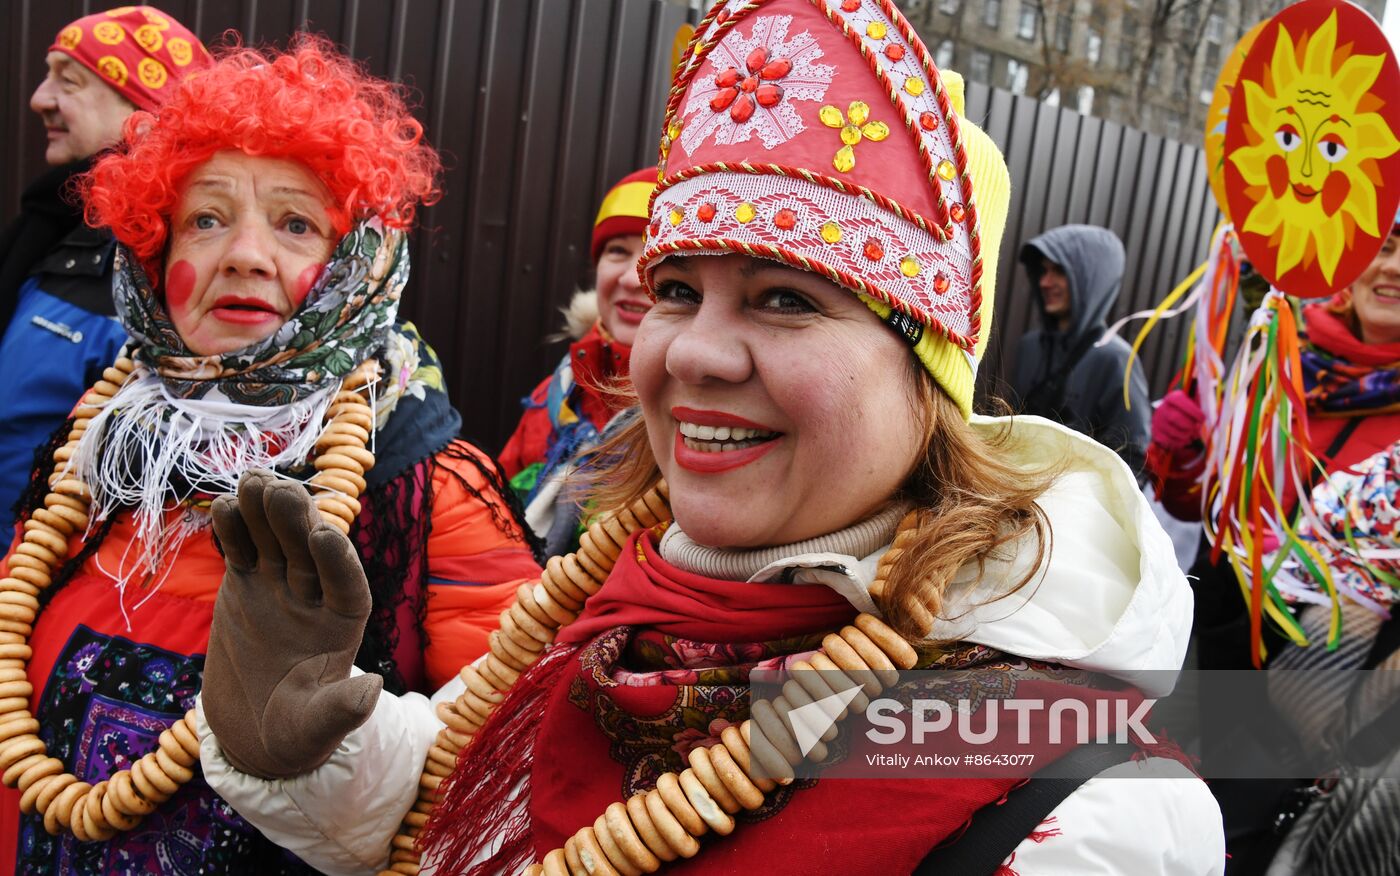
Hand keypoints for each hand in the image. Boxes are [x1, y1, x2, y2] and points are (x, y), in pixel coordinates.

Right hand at [202, 470, 381, 778]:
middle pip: (309, 552)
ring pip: (275, 540)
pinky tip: (224, 505)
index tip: (325, 535)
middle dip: (297, 522)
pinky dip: (233, 529)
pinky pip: (242, 549)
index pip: (347, 584)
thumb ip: (342, 709)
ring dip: (265, 511)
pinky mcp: (246, 581)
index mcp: (345, 621)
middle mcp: (317, 594)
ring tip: (252, 480)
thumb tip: (373, 690)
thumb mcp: (317, 728)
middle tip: (282, 490)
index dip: (337, 561)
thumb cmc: (296, 733)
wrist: (255, 728)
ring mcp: (280, 584)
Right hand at [1151, 390, 1205, 451]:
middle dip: (1190, 425)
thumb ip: (1202, 398)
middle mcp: (1162, 409)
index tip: (1203, 418)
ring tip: (1193, 434)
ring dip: (1187, 435)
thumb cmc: (1187, 411)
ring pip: (1173, 431)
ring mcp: (1158, 422)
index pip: (1179, 401)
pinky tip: (1186, 439)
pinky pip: (1169, 440)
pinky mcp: (1156, 433)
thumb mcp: (1194, 402)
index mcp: (1172, 398)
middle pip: (1175, 418)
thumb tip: (1211, 388)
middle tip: (1198, 429)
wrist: (1170, 419)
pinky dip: (1180, 442)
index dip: (1192, 411)